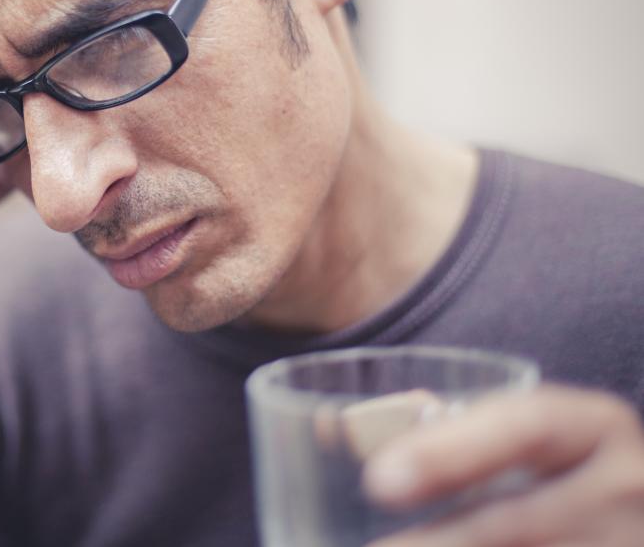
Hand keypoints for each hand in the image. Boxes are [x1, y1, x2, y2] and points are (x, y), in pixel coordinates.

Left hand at [364, 385, 643, 546]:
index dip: (450, 453)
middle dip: (439, 542)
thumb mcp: (529, 437)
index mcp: (595, 428)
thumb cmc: (557, 470)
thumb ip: (456, 427)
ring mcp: (628, 544)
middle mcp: (626, 488)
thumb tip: (345, 428)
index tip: (379, 480)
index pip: (526, 426)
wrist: (623, 517)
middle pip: (519, 522)